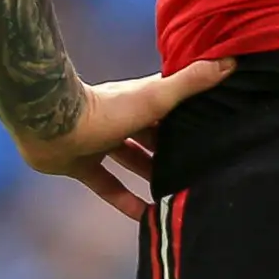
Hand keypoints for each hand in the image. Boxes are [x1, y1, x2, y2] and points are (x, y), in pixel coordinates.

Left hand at [11, 58, 233, 219]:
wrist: (48, 124)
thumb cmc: (104, 108)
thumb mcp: (154, 98)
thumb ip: (189, 83)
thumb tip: (231, 60)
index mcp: (138, 98)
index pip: (172, 101)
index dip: (192, 109)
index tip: (217, 120)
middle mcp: (119, 117)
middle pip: (153, 133)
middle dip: (173, 147)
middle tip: (200, 166)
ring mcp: (98, 139)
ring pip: (131, 158)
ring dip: (151, 173)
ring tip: (178, 192)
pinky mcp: (80, 163)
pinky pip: (107, 185)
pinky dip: (124, 200)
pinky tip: (145, 218)